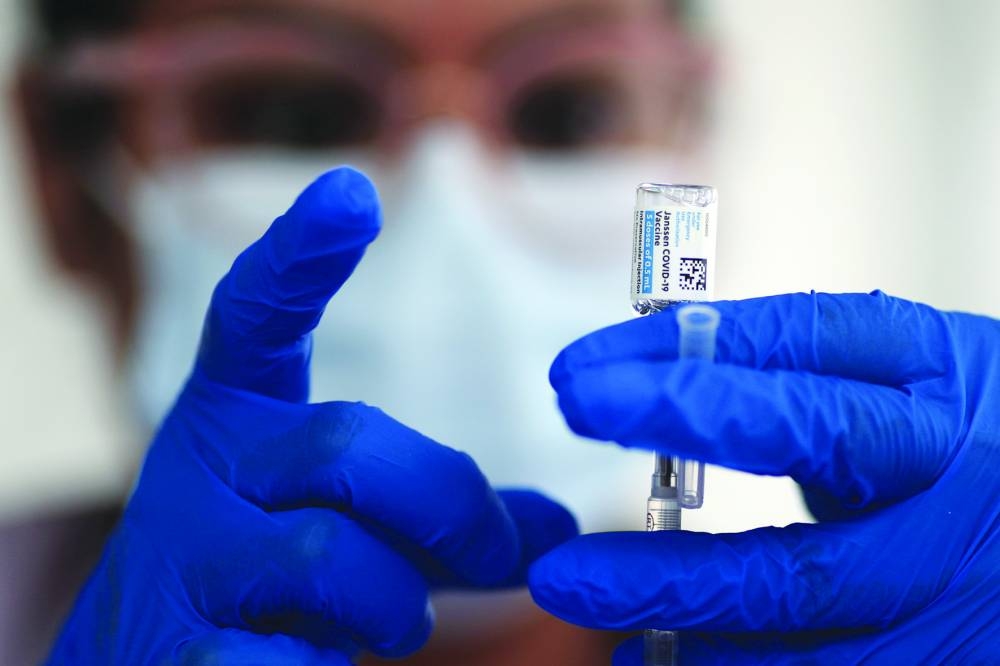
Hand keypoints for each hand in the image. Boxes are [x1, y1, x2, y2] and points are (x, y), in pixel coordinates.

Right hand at [48, 168, 576, 664]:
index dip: (298, 253)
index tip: (352, 193)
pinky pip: (271, 657)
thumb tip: (557, 528)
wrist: (144, 659)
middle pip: (347, 446)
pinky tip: (312, 665)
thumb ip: (440, 519)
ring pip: (324, 557)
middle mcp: (202, 470)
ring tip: (399, 622)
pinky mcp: (176, 650)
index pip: (255, 313)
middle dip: (447, 504)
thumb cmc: (268, 573)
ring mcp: (183, 560)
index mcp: (237, 415)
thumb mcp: (347, 519)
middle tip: (497, 553)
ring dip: (394, 601)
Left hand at [529, 291, 998, 663]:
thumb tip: (641, 370)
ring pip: (800, 583)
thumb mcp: (895, 384)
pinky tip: (652, 655)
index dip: (683, 351)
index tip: (582, 371)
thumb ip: (788, 375)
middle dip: (683, 424)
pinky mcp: (940, 654)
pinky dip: (726, 663)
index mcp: (931, 368)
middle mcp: (943, 462)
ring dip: (674, 587)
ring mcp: (946, 568)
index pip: (797, 338)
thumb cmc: (953, 444)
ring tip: (575, 586)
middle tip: (574, 416)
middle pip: (810, 438)